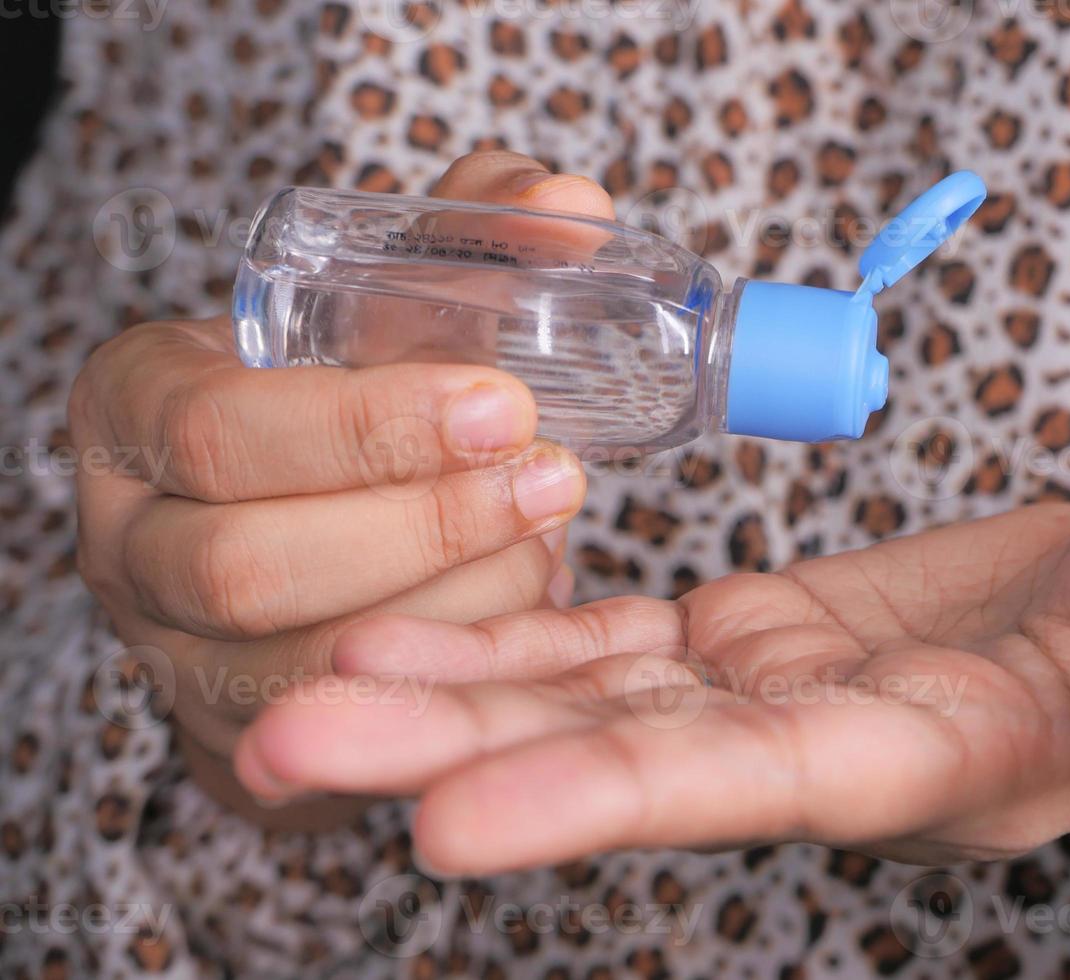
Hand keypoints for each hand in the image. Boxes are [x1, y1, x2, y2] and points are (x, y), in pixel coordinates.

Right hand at [70, 152, 611, 822]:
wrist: (312, 514)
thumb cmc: (352, 387)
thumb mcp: (392, 296)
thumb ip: (474, 236)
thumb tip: (575, 207)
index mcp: (138, 409)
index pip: (217, 430)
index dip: (366, 428)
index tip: (505, 404)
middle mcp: (132, 541)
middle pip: (244, 564)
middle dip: (420, 527)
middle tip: (554, 478)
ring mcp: (175, 653)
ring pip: (304, 659)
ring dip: (456, 601)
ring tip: (551, 535)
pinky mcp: (241, 732)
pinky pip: (350, 719)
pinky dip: (457, 666)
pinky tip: (530, 605)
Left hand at [234, 491, 1069, 881]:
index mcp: (938, 760)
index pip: (749, 786)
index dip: (602, 796)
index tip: (442, 822)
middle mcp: (830, 747)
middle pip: (624, 756)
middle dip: (457, 755)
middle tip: (278, 751)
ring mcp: (786, 689)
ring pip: (597, 696)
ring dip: (452, 693)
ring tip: (302, 695)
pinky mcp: (769, 633)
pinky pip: (627, 639)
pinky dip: (522, 636)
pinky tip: (412, 630)